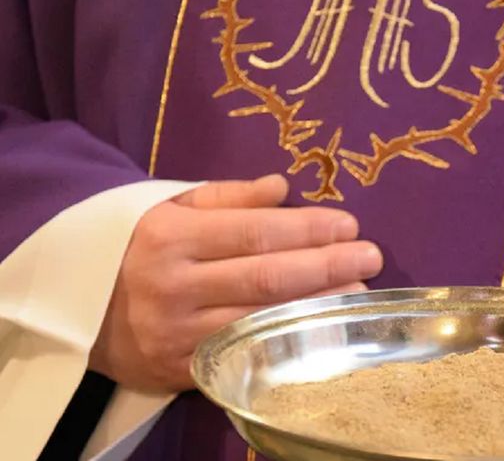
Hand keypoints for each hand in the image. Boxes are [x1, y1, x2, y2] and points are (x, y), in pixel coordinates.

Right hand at [89, 175, 382, 390]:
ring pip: (263, 318)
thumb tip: (282, 186)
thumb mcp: (170, 208)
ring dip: (320, 305)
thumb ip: (227, 196)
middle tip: (370, 255)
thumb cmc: (139, 248)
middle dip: (327, 266)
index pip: (255, 233)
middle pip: (267, 277)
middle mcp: (172, 286)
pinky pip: (246, 352)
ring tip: (359, 290)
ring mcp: (177, 333)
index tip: (349, 224)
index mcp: (169, 237)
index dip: (307, 229)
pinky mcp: (183, 368)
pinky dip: (289, 340)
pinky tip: (323, 328)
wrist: (81, 310)